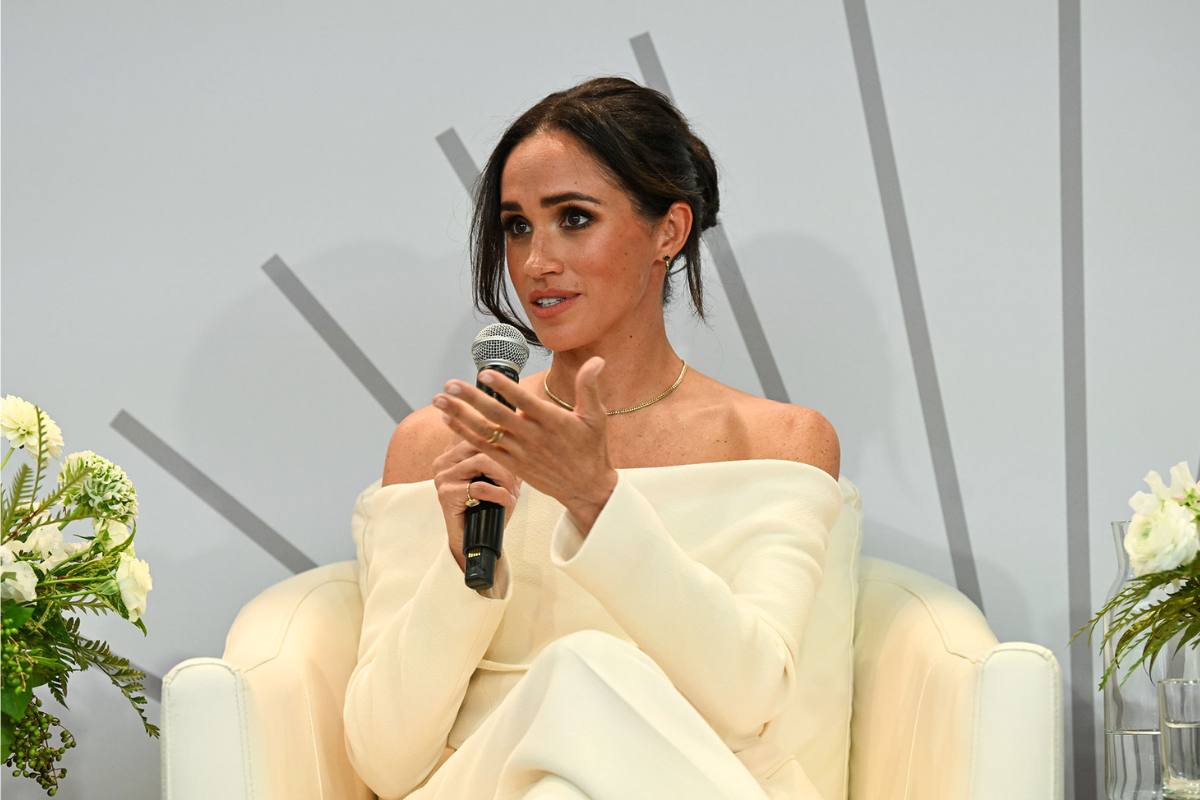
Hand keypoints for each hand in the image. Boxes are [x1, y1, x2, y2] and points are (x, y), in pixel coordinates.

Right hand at [431, 439, 521, 571]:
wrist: (472, 542)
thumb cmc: (487, 509)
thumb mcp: (499, 479)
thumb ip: (506, 459)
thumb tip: (525, 440)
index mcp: (454, 452)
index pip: (483, 434)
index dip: (505, 446)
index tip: (520, 459)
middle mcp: (444, 460)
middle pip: (484, 444)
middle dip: (508, 463)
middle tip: (518, 483)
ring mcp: (443, 476)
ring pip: (483, 461)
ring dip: (505, 478)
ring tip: (512, 492)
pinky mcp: (446, 493)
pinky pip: (480, 486)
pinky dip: (499, 494)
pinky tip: (507, 502)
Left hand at [433, 356, 618, 533]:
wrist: (586, 488)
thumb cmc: (591, 448)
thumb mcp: (595, 416)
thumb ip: (589, 387)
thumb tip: (597, 360)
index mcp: (553, 422)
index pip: (525, 402)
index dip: (505, 388)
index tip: (486, 374)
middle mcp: (533, 437)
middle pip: (497, 416)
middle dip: (471, 400)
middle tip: (450, 385)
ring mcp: (520, 452)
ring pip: (485, 433)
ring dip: (460, 416)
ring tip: (439, 400)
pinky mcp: (512, 465)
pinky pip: (484, 449)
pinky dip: (465, 435)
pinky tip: (449, 420)